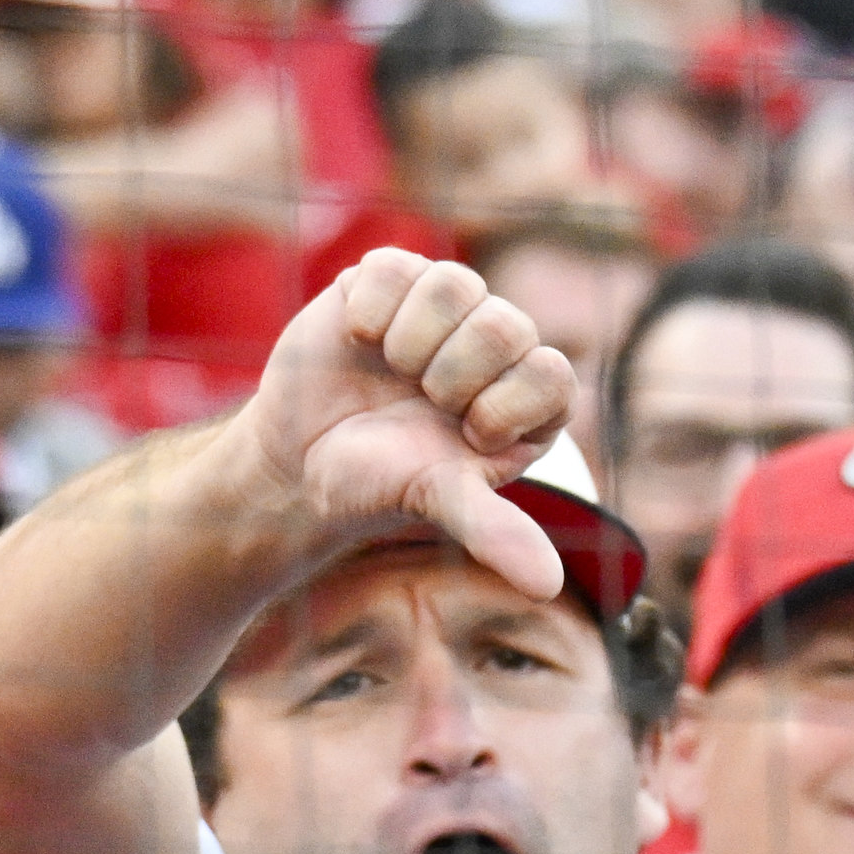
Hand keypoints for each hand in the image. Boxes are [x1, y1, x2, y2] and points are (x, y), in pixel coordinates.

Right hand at [228, 249, 577, 602]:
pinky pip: (398, 265)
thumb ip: (494, 529)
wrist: (299, 460)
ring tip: (392, 369)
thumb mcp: (436, 502)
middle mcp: (498, 350)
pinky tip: (359, 339)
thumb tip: (547, 588)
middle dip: (451, 375)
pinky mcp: (393, 280)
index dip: (502, 404)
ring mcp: (447, 310)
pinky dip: (371, 307)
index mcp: (528, 402)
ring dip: (413, 339)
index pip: (554, 375)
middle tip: (421, 402)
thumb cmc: (380, 484)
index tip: (464, 436)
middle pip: (506, 326)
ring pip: (456, 283)